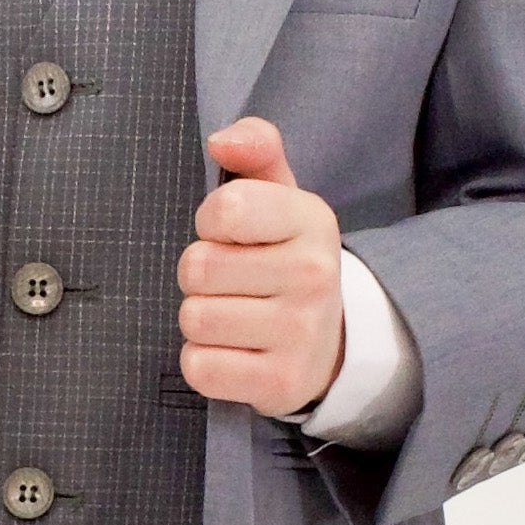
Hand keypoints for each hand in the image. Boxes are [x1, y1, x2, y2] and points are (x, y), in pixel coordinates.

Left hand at [176, 117, 344, 415]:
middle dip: (200, 274)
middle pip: (197, 267)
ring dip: (201, 318)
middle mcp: (314, 276)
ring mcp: (301, 333)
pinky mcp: (281, 383)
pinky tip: (234, 351)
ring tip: (235, 315)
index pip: (224, 209)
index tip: (230, 233)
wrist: (331, 342)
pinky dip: (204, 361)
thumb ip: (255, 147)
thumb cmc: (285, 257)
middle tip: (231, 281)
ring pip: (194, 318)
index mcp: (312, 220)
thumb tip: (221, 141)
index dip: (210, 222)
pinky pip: (199, 367)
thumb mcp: (279, 196)